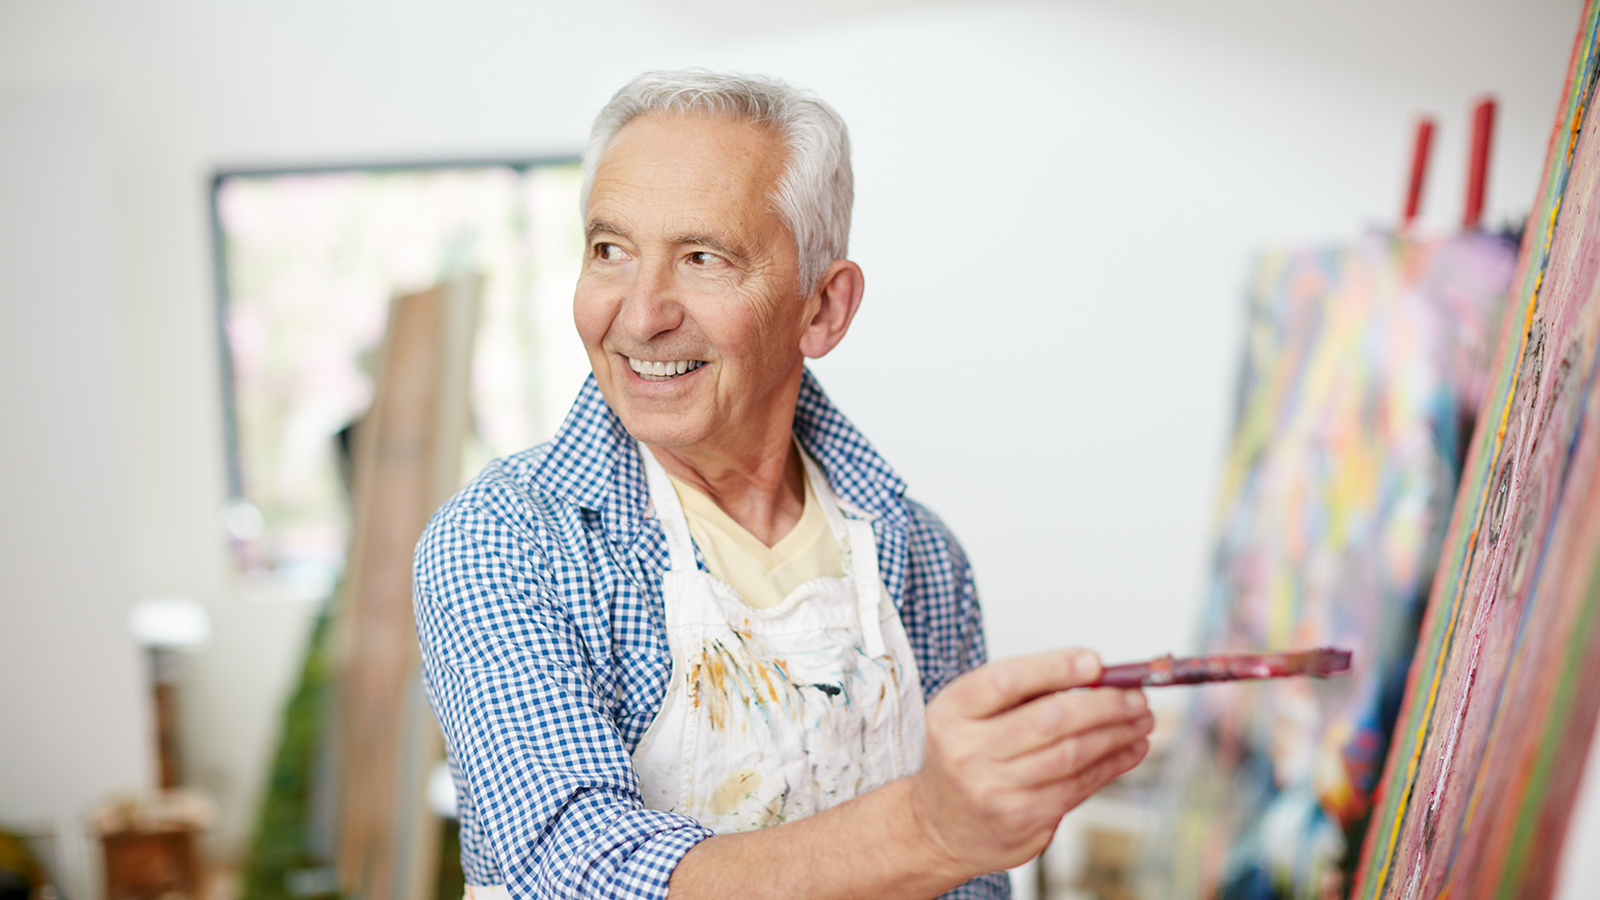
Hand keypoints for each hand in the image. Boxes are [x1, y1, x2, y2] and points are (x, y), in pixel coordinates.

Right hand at [908, 649, 1152, 876]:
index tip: (1095, 662)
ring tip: (1141, 720)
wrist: (941, 826)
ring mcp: (994, 791)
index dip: (1054, 667)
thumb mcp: (972, 714)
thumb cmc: (966, 756)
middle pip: (1048, 720)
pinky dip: (1111, 765)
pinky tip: (1128, 750)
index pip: (1006, 680)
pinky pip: (1078, 787)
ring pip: (1071, 756)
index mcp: (952, 712)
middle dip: (1103, 705)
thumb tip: (1094, 674)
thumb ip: (1023, 692)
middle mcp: (967, 752)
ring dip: (1116, 735)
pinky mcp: (1022, 820)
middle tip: (1136, 696)